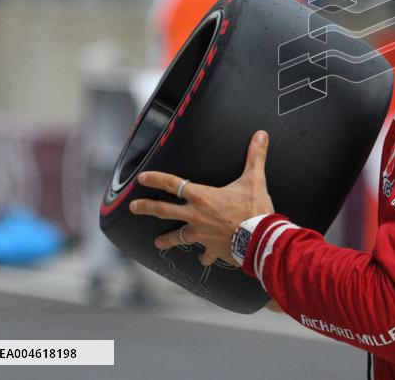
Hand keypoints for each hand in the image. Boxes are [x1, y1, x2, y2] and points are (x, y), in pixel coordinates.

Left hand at [129, 130, 274, 266]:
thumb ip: (255, 156)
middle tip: (133, 207)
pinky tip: (203, 259)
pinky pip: (205, 255)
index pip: (173, 184)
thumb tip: (261, 135)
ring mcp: (201, 234)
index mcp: (202, 196)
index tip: (142, 178)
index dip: (156, 179)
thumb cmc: (255, 209)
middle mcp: (196, 215)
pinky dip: (204, 256)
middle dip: (146, 208)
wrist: (260, 238)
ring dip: (167, 239)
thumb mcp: (255, 179)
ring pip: (177, 237)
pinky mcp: (212, 249)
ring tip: (158, 243)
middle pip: (163, 210)